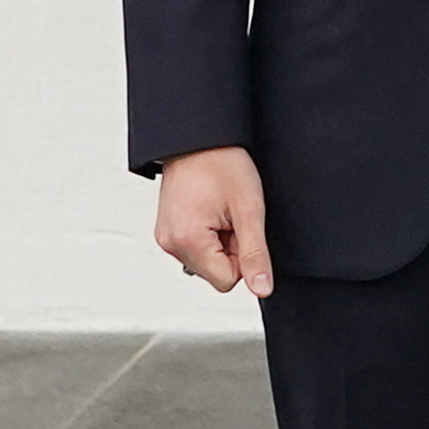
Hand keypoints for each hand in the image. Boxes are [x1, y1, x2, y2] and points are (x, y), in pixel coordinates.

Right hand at [154, 146, 274, 300]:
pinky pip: (197, 247)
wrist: (199, 140)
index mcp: (186, 242)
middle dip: (232, 248)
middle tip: (232, 216)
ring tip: (221, 210)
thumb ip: (255, 254)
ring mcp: (166, 237)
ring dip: (222, 241)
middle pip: (216, 272)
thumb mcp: (249, 210)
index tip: (242, 229)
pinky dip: (210, 234)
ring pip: (207, 260)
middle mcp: (169, 244)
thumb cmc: (223, 165)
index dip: (244, 257)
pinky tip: (211, 210)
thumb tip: (262, 288)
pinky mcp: (168, 231)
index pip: (226, 281)